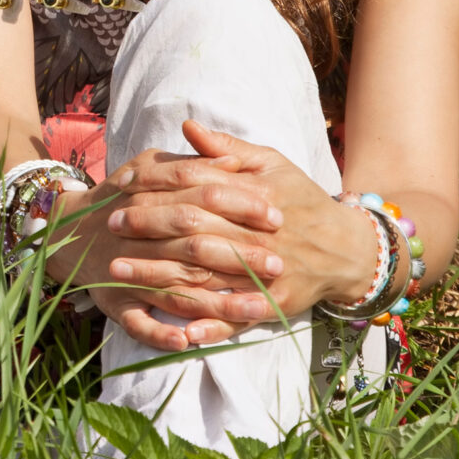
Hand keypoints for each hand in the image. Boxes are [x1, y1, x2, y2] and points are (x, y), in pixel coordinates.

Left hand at [64, 119, 372, 348]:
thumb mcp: (271, 163)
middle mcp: (259, 237)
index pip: (197, 188)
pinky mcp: (273, 305)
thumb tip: (187, 126)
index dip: (156, 187)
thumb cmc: (300, 199)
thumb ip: (227, 147)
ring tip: (119, 271)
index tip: (121, 188)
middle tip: (111, 227)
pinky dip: (209, 327)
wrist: (347, 249)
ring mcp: (265, 274)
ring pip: (206, 278)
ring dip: (159, 276)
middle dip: (148, 230)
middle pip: (194, 232)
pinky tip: (177, 331)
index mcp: (257, 196)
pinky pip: (237, 320)